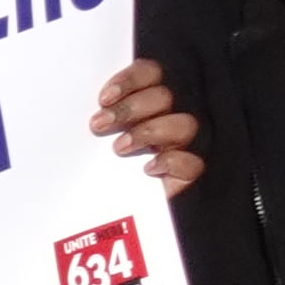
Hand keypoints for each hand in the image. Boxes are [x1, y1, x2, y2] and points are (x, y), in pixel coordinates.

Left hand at [93, 58, 205, 196]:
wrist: (126, 212)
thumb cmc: (111, 168)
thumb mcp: (103, 137)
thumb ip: (105, 117)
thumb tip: (91, 111)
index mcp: (154, 100)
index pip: (152, 73)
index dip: (129, 80)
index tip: (104, 99)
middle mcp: (175, 115)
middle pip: (165, 96)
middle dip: (129, 108)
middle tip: (99, 124)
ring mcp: (189, 143)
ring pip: (184, 124)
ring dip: (148, 132)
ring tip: (119, 148)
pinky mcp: (193, 173)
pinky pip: (192, 162)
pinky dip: (169, 161)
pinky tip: (147, 168)